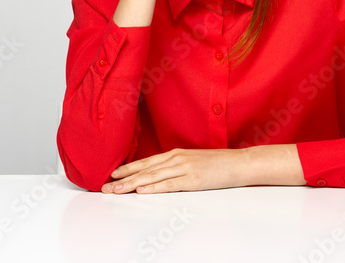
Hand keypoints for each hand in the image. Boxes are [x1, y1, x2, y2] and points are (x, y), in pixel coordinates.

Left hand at [101, 148, 247, 193]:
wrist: (238, 163)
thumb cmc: (217, 164)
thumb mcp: (193, 161)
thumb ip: (176, 166)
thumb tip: (159, 174)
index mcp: (176, 154)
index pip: (146, 162)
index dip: (128, 169)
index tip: (113, 175)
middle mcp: (177, 159)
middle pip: (145, 170)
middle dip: (123, 179)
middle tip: (106, 187)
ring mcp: (184, 169)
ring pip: (152, 177)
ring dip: (132, 184)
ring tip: (117, 190)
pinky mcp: (193, 180)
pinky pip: (169, 185)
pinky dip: (154, 188)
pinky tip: (142, 190)